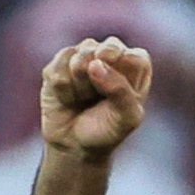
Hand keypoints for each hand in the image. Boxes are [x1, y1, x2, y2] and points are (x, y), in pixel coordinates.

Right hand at [39, 36, 153, 157]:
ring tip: (83, 98)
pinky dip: (64, 90)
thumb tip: (95, 64)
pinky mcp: (59, 61)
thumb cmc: (107, 129)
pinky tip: (68, 97)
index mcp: (135, 64)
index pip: (136, 59)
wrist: (75, 145)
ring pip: (80, 57)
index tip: (118, 99)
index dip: (125, 80)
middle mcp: (110, 53)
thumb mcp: (126, 118)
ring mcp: (83, 54)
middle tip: (99, 97)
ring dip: (81, 86)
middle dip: (102, 78)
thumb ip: (120, 90)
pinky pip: (58, 69)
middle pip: (109, 49)